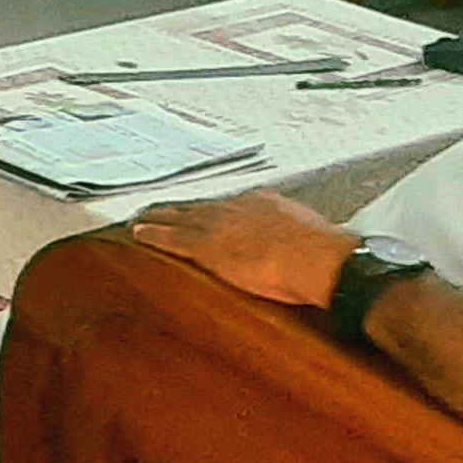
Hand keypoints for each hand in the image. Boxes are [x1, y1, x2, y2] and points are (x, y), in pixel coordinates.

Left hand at [121, 189, 355, 308]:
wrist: (317, 258)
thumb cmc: (322, 253)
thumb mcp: (310, 236)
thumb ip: (298, 239)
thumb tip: (307, 251)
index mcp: (264, 204)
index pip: (230, 205)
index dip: (212, 209)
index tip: (201, 211)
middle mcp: (237, 208)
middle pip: (201, 206)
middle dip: (180, 209)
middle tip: (159, 208)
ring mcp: (220, 224)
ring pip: (181, 218)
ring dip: (160, 218)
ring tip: (141, 219)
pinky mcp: (207, 246)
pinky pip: (173, 238)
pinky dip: (154, 235)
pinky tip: (139, 234)